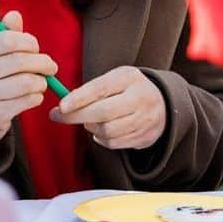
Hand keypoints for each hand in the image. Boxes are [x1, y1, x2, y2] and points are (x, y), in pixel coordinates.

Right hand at [0, 10, 57, 150]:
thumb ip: (5, 36)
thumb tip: (15, 14)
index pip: (6, 40)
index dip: (28, 42)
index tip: (36, 48)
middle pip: (19, 61)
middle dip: (42, 62)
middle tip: (50, 67)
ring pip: (26, 83)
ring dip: (41, 82)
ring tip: (42, 82)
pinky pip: (26, 101)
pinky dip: (37, 97)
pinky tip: (34, 96)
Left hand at [50, 66, 166, 150]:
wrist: (164, 104)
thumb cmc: (128, 90)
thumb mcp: (115, 79)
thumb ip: (93, 89)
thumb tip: (64, 105)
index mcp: (129, 78)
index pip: (101, 88)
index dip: (79, 98)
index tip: (62, 106)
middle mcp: (140, 98)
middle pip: (103, 112)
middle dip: (76, 116)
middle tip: (58, 116)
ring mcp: (145, 119)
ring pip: (107, 130)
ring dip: (91, 128)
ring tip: (91, 121)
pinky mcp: (145, 136)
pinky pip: (114, 143)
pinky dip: (102, 139)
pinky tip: (103, 131)